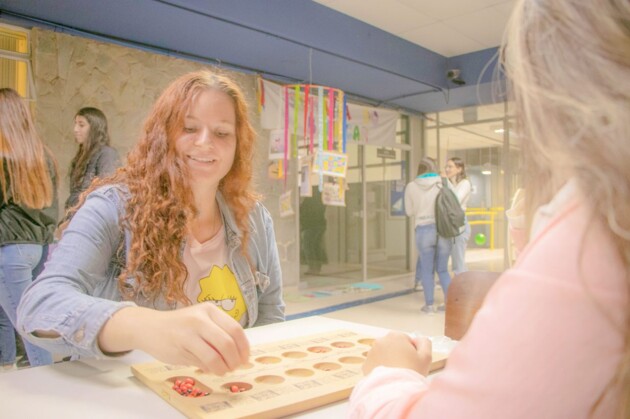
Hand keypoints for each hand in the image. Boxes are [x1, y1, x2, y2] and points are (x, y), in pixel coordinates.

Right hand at [99, 303, 249, 374]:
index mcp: (209, 310)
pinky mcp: (179, 347)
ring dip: (223, 368)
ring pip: (215, 356)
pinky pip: (201, 362)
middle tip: (235, 366)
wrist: (149, 327)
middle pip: (227, 343)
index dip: (244, 347)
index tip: (245, 357)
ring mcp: (189, 333)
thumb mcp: (202, 321)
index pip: (235, 329)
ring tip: (223, 370)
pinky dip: (210, 369)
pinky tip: (209, 368)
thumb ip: (219, 333)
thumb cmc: (181, 326)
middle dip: (235, 360)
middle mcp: (200, 319)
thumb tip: (241, 356)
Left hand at [362, 332, 431, 375]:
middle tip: (406, 368)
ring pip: (383, 355)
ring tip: (397, 374)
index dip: (412, 351)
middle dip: (399, 354)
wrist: (394, 391)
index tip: (413, 361)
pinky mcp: (365, 365)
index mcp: (395, 336)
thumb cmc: (411, 373)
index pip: (406, 340)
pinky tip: (388, 377)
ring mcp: (371, 353)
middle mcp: (381, 341)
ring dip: (389, 361)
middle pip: (393, 346)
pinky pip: (375, 365)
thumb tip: (418, 340)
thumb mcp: (426, 356)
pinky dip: (381, 369)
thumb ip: (425, 342)